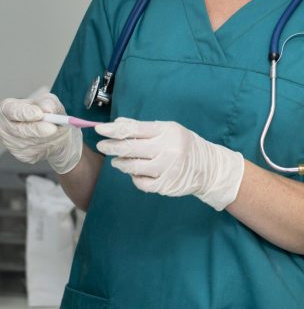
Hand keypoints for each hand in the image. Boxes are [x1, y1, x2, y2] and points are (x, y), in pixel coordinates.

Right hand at [0, 92, 82, 173]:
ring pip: (31, 142)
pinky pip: (36, 152)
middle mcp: (3, 127)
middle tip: (53, 128)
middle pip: (20, 130)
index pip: (13, 111)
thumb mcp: (47, 100)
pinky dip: (48, 145)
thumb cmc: (43, 110)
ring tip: (58, 129)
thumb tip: (48, 110)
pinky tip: (53, 138)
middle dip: (38, 129)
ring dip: (48, 137)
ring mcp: (10, 143)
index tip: (40, 114)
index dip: (26, 113)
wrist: (48, 128)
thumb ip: (48, 102)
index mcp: (6, 108)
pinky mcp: (21, 155)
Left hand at [95, 118, 243, 210]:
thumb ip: (141, 127)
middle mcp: (166, 149)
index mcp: (165, 131)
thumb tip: (117, 124)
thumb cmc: (182, 143)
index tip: (99, 129)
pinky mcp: (166, 185)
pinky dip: (134, 178)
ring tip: (117, 161)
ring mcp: (166, 169)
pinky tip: (135, 173)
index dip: (114, 130)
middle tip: (101, 146)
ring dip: (121, 163)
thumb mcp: (166, 129)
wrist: (208, 167)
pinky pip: (141, 183)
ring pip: (133, 167)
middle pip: (131, 148)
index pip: (134, 129)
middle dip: (112, 147)